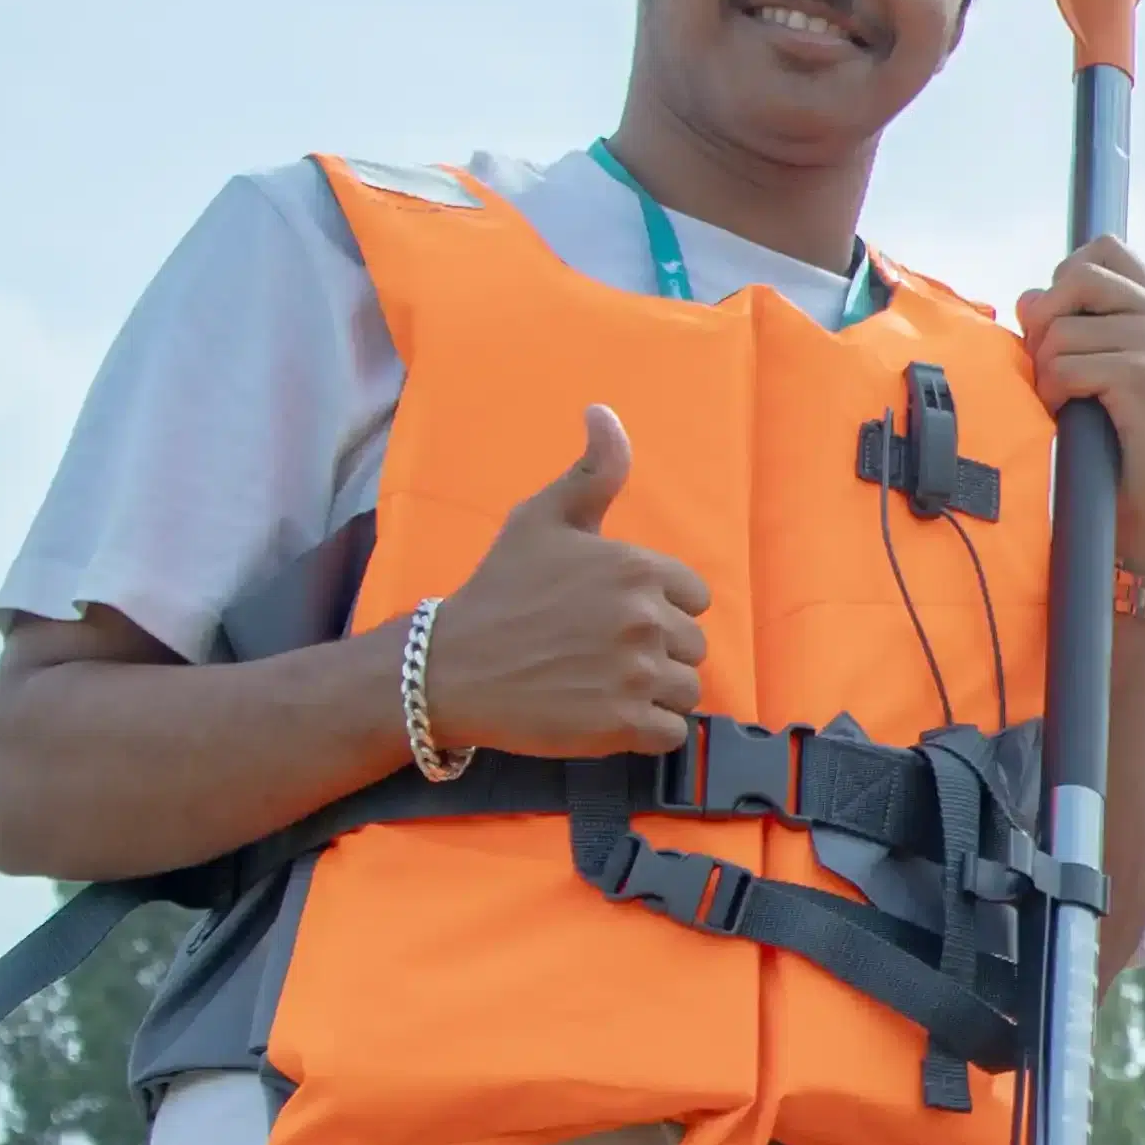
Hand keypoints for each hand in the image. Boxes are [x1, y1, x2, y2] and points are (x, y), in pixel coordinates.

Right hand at [421, 407, 709, 756]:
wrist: (450, 666)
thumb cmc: (499, 591)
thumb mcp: (542, 520)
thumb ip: (592, 472)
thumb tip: (604, 412)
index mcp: (637, 569)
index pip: (695, 599)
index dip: (660, 610)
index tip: (613, 617)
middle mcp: (645, 619)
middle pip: (693, 647)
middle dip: (657, 653)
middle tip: (600, 655)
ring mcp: (637, 674)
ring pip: (687, 691)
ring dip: (654, 694)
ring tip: (603, 685)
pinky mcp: (625, 725)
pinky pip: (671, 732)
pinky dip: (646, 731)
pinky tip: (605, 715)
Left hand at [1017, 233, 1144, 572]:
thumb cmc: (1121, 441)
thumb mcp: (1103, 366)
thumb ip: (1077, 322)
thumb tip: (1029, 300)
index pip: (1103, 250)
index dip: (1065, 280)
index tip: (1062, 326)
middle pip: (1077, 277)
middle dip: (1046, 321)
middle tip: (1051, 365)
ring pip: (1060, 329)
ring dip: (1047, 370)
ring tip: (1067, 401)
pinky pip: (1065, 365)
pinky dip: (1054, 394)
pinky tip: (1071, 416)